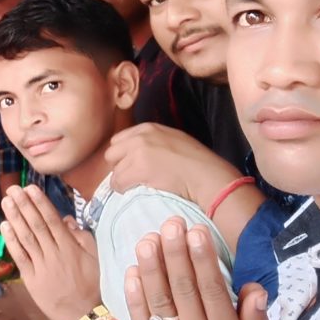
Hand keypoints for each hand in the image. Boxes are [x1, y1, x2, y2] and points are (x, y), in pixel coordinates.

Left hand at [0, 185, 101, 319]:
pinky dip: (12, 241)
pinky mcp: (31, 279)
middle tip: (13, 189)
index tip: (30, 189)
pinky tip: (5, 227)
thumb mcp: (94, 258)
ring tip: (7, 202)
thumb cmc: (91, 284)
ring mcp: (41, 266)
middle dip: (24, 205)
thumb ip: (81, 237)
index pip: (52, 220)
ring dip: (15, 218)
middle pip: (36, 225)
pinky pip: (20, 257)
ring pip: (26, 238)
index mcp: (70, 247)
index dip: (40, 203)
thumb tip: (66, 219)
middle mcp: (54, 253)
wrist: (83, 314)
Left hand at [105, 123, 239, 203]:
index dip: (123, 156)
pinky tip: (136, 191)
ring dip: (122, 181)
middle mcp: (141, 136)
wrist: (207, 176)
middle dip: (119, 167)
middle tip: (132, 178)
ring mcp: (139, 152)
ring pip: (114, 171)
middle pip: (112, 154)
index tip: (131, 166)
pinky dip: (123, 190)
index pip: (118, 140)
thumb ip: (153, 142)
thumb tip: (135, 155)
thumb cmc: (196, 163)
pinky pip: (118, 182)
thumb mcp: (173, 140)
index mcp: (149, 128)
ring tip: (137, 186)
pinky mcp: (139, 169)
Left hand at [125, 217, 281, 319]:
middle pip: (182, 286)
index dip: (201, 256)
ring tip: (146, 239)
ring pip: (159, 300)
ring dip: (151, 267)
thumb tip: (252, 288)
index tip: (194, 231)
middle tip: (168, 222)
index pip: (210, 286)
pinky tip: (130, 275)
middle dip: (174, 251)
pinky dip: (135, 298)